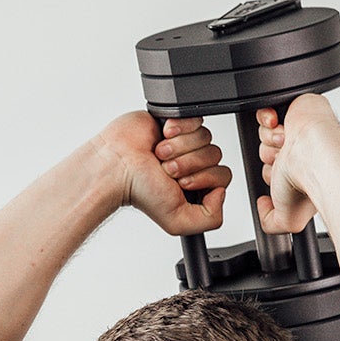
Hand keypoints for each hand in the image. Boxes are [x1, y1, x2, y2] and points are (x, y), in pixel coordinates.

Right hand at [96, 111, 231, 235]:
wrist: (117, 165)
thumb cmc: (140, 191)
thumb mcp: (177, 221)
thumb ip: (211, 218)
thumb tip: (222, 192)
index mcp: (198, 185)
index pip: (223, 176)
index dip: (204, 178)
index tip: (181, 184)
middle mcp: (193, 163)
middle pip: (215, 155)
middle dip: (188, 163)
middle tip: (166, 169)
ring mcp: (186, 142)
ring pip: (205, 136)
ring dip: (179, 147)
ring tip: (159, 154)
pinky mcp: (177, 122)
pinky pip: (195, 119)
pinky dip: (178, 128)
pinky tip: (162, 136)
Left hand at [254, 93, 339, 234]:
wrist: (315, 154)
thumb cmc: (308, 180)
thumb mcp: (288, 219)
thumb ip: (271, 222)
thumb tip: (263, 207)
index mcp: (302, 171)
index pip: (273, 170)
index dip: (271, 173)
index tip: (282, 176)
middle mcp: (302, 151)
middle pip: (266, 150)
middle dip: (270, 156)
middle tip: (284, 159)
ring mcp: (299, 129)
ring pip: (264, 133)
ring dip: (270, 139)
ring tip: (286, 143)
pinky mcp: (294, 107)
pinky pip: (265, 109)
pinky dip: (267, 118)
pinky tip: (279, 126)